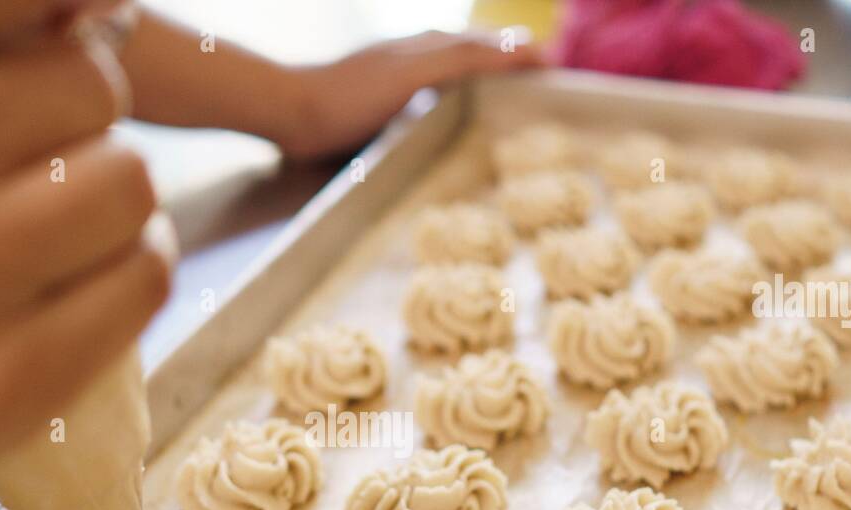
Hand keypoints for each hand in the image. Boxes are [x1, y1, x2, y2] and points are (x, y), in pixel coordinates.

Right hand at [0, 0, 171, 509]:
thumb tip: (92, 6)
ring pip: (128, 184)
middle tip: (30, 162)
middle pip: (88, 85)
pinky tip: (84, 279)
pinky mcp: (0, 382)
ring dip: (108, 199)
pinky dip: (132, 269)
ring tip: (56, 227)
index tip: (49, 46)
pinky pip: (143, 278)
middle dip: (72, 118)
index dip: (53, 21)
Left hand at [282, 30, 544, 160]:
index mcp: (434, 44)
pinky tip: (455, 123)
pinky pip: (435, 97)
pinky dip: (458, 103)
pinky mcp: (383, 104)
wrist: (290, 112)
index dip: (527, 57)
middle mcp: (421, 55)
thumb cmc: (350, 96)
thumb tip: (523, 46)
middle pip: (479, 54)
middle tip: (545, 90)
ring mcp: (401, 78)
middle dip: (513, 66)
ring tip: (512, 105)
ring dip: (487, 83)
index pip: (495, 46)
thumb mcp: (415, 71)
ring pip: (457, 74)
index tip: (560, 75)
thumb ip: (465, 57)